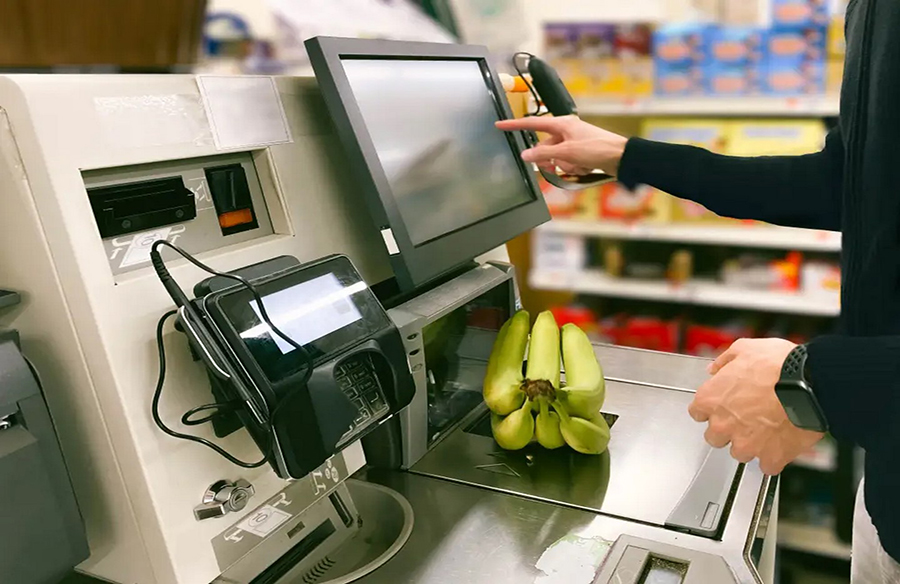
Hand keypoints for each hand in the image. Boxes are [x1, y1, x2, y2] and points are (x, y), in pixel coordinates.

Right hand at [495, 115, 627, 175]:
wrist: (621, 157)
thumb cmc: (597, 148)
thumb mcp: (567, 152)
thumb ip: (544, 154)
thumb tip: (526, 155)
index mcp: (562, 124)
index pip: (532, 124)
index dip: (515, 125)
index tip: (500, 125)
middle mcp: (566, 131)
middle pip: (544, 147)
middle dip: (550, 159)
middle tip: (556, 165)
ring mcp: (573, 143)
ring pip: (556, 158)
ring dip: (565, 165)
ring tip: (579, 164)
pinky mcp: (580, 153)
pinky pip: (566, 163)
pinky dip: (573, 167)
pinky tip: (585, 166)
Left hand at [688, 338, 824, 475]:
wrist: (811, 382)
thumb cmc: (778, 365)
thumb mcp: (744, 348)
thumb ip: (724, 361)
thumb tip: (715, 369)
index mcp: (711, 399)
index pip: (697, 412)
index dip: (711, 408)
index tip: (722, 406)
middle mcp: (723, 424)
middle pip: (714, 437)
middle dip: (727, 430)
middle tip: (746, 418)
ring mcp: (746, 444)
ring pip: (739, 453)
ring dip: (750, 444)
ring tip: (767, 429)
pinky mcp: (770, 456)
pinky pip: (767, 465)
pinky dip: (773, 457)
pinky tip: (781, 444)